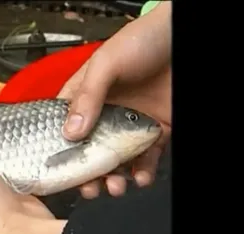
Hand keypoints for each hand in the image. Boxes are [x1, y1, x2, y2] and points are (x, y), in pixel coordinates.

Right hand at [58, 2, 171, 198]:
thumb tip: (71, 131)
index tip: (61, 170)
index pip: (65, 129)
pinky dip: (142, 172)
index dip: (62, 152)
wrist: (181, 38)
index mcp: (85, 97)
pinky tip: (140, 176)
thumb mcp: (105, 64)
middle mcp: (106, 113)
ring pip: (117, 160)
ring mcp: (130, 124)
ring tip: (115, 186)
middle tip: (89, 187)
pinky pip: (146, 158)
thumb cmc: (142, 40)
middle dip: (88, 173)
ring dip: (114, 178)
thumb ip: (87, 96)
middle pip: (90, 151)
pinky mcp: (155, 131)